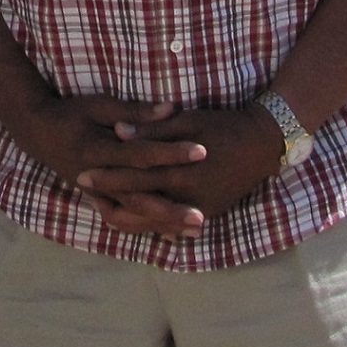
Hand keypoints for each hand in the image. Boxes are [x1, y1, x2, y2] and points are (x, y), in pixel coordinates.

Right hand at [7, 93, 207, 211]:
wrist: (38, 132)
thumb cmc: (71, 114)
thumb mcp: (99, 105)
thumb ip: (136, 112)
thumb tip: (172, 108)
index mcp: (97, 150)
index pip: (141, 154)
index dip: (172, 153)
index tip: (202, 151)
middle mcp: (97, 178)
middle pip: (138, 197)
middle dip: (170, 209)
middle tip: (201, 216)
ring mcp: (96, 192)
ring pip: (132, 214)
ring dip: (163, 223)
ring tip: (194, 229)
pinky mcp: (98, 198)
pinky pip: (125, 218)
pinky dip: (147, 225)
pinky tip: (172, 232)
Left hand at [74, 104, 285, 236]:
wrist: (263, 144)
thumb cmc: (224, 126)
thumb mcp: (189, 121)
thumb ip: (152, 130)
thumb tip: (118, 132)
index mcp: (182, 171)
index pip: (135, 177)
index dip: (108, 176)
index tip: (82, 173)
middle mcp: (189, 197)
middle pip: (138, 202)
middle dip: (109, 197)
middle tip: (83, 192)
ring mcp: (198, 210)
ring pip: (151, 222)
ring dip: (125, 215)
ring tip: (100, 205)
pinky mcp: (206, 214)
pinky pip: (169, 225)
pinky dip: (147, 222)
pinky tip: (129, 216)